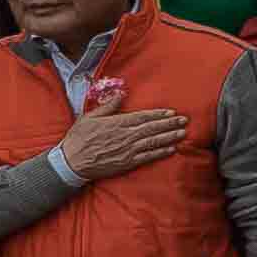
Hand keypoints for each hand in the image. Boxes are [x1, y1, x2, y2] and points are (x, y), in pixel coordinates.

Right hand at [64, 102, 194, 180]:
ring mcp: (127, 150)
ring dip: (169, 137)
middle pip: (152, 128)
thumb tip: (121, 94)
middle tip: (184, 120)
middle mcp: (125, 136)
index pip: (142, 117)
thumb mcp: (89, 117)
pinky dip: (161, 152)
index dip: (158, 114)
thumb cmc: (79, 138)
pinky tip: (172, 149)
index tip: (171, 112)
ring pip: (153, 142)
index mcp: (117, 123)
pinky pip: (148, 157)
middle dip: (169, 124)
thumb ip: (108, 106)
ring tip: (182, 132)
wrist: (71, 162)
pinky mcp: (127, 162)